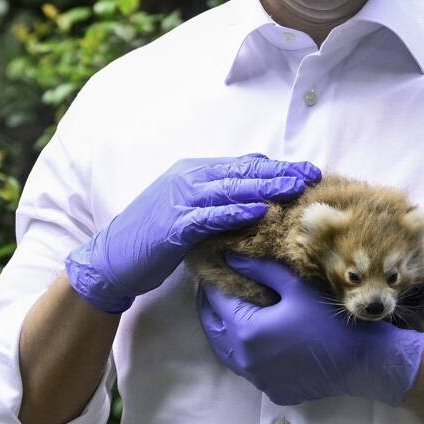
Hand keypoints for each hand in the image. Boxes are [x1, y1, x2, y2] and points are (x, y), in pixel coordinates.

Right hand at [66, 154, 320, 313]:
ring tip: (293, 189)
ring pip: (228, 188)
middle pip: (241, 171)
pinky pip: (208, 216)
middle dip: (278, 173)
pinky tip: (257, 211)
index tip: (306, 170)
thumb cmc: (154, 237)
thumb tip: (255, 196)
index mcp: (193, 172)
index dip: (276, 167)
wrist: (113, 258)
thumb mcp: (189, 211)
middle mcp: (187, 179)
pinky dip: (233, 212)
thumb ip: (217, 200)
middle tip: (310, 175)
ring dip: (263, 187)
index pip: (242, 164)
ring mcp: (178, 200)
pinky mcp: (172, 225)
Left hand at [197, 254, 423, 405]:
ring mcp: (257, 379)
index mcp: (246, 331)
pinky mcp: (272, 391)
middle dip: (211, 307)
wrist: (360, 362)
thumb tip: (232, 255)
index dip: (213, 283)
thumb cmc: (328, 321)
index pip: (216, 302)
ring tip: (230, 312)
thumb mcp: (295, 288)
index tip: (213, 270)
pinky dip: (244, 354)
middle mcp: (244, 359)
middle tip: (215, 289)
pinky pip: (248, 370)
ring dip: (225, 332)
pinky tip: (255, 340)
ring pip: (226, 353)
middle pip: (214, 329)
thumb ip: (261, 270)